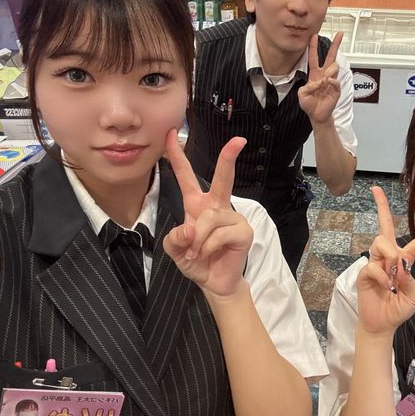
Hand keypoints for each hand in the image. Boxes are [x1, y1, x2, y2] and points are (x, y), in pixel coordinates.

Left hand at [163, 129, 252, 298]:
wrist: (213, 282)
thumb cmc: (195, 260)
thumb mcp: (174, 249)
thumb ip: (174, 237)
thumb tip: (191, 229)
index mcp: (197, 205)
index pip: (186, 176)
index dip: (177, 155)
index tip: (171, 133)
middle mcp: (217, 206)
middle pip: (222, 178)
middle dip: (228, 158)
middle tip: (238, 141)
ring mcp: (232, 217)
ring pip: (209, 219)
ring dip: (198, 240)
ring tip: (197, 252)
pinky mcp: (243, 231)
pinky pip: (220, 234)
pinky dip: (209, 246)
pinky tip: (209, 253)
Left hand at [298, 32, 342, 124]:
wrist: (316, 116)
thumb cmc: (309, 104)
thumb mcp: (301, 94)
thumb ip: (307, 87)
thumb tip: (318, 82)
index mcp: (315, 74)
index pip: (314, 57)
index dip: (313, 47)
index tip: (314, 36)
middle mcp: (324, 75)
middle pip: (331, 57)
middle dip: (335, 45)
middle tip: (339, 34)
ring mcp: (331, 81)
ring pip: (334, 67)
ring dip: (329, 71)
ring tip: (324, 80)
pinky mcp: (336, 89)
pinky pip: (335, 81)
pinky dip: (331, 81)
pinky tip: (327, 83)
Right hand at [357, 187, 414, 335]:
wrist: (382, 323)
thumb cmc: (399, 308)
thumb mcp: (414, 295)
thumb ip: (410, 279)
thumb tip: (397, 266)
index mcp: (406, 260)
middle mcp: (389, 257)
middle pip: (385, 226)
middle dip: (381, 207)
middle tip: (375, 190)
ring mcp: (375, 262)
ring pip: (381, 242)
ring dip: (390, 258)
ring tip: (392, 278)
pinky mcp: (364, 272)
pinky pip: (374, 265)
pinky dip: (382, 277)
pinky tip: (384, 287)